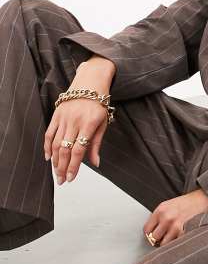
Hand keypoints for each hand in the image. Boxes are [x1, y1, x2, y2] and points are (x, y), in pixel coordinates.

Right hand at [44, 60, 114, 183]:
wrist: (90, 83)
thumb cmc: (99, 104)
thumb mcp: (103, 123)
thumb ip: (96, 144)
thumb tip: (96, 163)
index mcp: (89, 124)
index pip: (79, 150)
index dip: (74, 166)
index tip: (71, 178)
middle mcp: (75, 121)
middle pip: (65, 149)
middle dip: (63, 167)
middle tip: (61, 180)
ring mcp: (64, 117)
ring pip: (56, 143)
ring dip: (55, 160)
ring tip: (56, 173)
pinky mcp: (56, 114)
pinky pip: (49, 133)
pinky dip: (47, 146)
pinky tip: (48, 157)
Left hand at [143, 188, 207, 246]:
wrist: (205, 199)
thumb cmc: (188, 203)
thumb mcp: (170, 205)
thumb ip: (160, 218)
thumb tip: (152, 235)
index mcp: (161, 210)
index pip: (146, 230)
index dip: (150, 235)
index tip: (155, 237)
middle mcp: (166, 217)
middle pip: (154, 239)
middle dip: (159, 240)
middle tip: (166, 238)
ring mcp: (176, 226)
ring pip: (164, 244)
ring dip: (169, 243)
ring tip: (176, 238)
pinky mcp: (185, 232)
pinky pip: (176, 245)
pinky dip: (178, 244)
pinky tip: (183, 237)